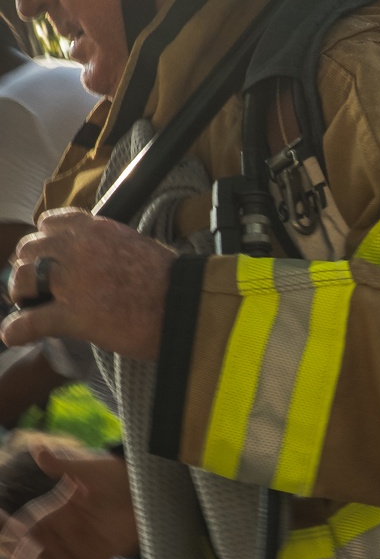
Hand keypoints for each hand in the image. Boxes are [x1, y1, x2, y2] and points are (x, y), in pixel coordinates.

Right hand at [0, 445, 137, 558]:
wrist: (147, 488)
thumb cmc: (115, 475)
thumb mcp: (89, 470)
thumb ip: (63, 466)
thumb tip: (37, 449)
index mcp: (56, 512)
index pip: (29, 528)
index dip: (17, 539)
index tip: (8, 545)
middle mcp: (64, 534)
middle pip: (39, 555)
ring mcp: (80, 549)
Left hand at [1, 209, 173, 357]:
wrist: (183, 304)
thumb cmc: (169, 281)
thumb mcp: (135, 246)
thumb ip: (110, 247)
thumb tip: (102, 261)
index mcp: (94, 229)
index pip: (49, 223)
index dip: (44, 243)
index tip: (47, 259)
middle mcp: (77, 249)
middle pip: (29, 250)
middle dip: (28, 268)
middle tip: (36, 288)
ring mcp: (73, 282)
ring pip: (22, 279)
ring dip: (20, 294)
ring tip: (29, 307)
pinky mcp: (74, 315)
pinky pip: (31, 322)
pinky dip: (17, 330)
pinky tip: (14, 335)